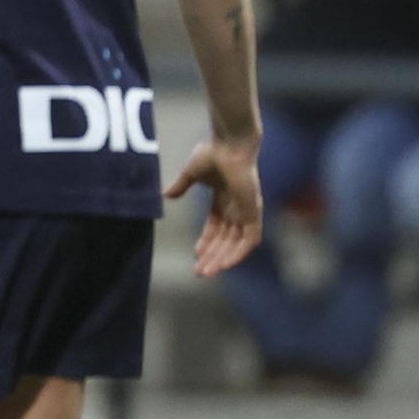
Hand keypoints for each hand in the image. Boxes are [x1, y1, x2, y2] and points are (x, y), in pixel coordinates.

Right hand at [164, 134, 262, 278]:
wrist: (229, 145)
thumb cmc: (212, 153)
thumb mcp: (191, 173)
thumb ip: (180, 186)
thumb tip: (165, 195)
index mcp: (224, 198)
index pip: (216, 226)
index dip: (206, 241)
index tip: (195, 254)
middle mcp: (237, 207)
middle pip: (225, 239)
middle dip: (212, 256)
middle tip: (200, 272)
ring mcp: (246, 211)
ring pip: (236, 243)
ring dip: (223, 258)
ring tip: (208, 272)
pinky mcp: (253, 212)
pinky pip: (249, 239)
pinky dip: (239, 253)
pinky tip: (226, 265)